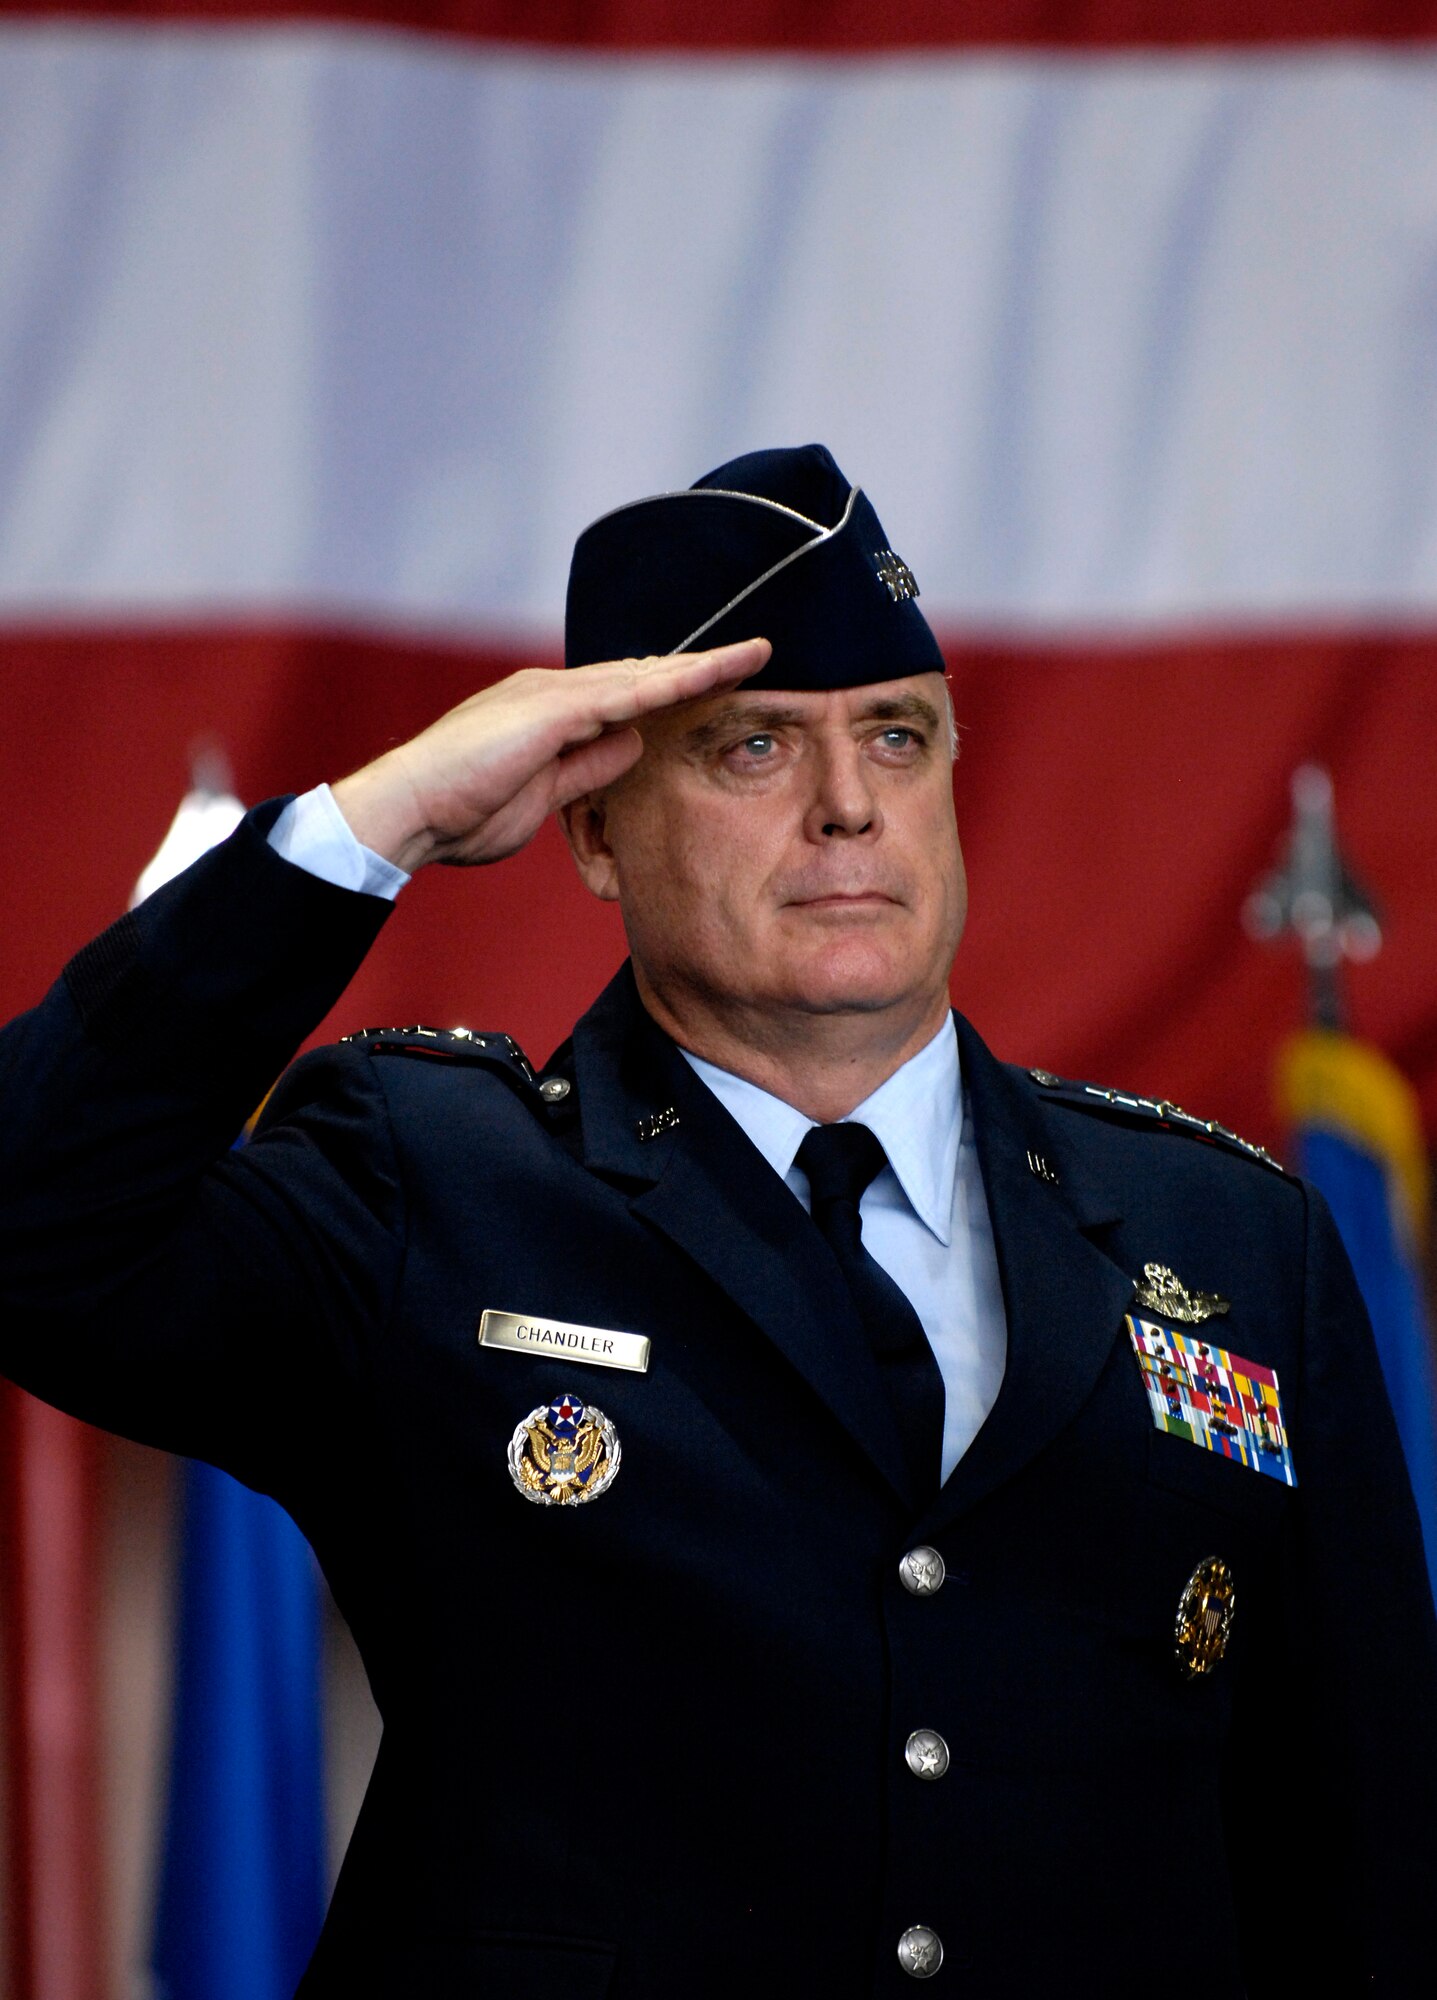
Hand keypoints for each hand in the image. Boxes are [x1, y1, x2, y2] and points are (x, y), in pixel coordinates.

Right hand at [330, 639, 769, 871]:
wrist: (407, 812)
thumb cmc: (462, 812)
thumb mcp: (544, 796)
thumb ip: (589, 768)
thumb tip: (634, 745)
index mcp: (551, 713)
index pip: (627, 696)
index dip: (674, 690)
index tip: (720, 688)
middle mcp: (554, 692)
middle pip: (643, 673)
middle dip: (700, 666)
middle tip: (757, 654)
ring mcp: (551, 695)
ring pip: (642, 674)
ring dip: (700, 665)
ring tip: (755, 655)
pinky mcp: (549, 710)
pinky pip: (624, 694)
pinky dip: (670, 683)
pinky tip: (710, 676)